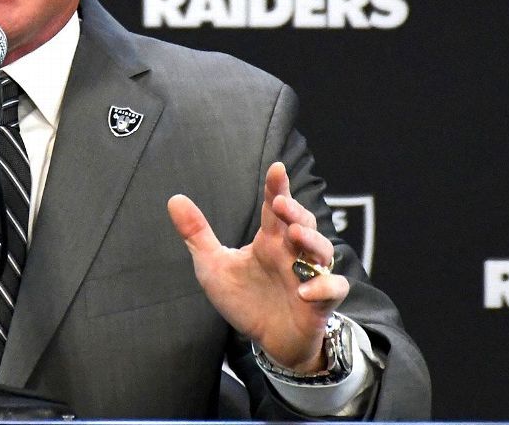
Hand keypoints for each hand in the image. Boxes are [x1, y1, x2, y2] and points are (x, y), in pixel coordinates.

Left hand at [167, 162, 346, 371]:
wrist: (267, 339)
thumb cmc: (245, 299)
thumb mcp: (214, 265)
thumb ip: (197, 234)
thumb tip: (174, 198)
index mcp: (269, 241)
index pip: (275, 208)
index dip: (277, 187)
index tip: (275, 168)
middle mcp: (292, 254)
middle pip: (304, 223)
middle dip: (296, 211)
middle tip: (279, 205)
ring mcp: (309, 276)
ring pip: (323, 250)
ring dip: (312, 241)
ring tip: (294, 235)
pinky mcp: (320, 302)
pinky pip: (334, 289)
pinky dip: (324, 287)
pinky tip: (304, 291)